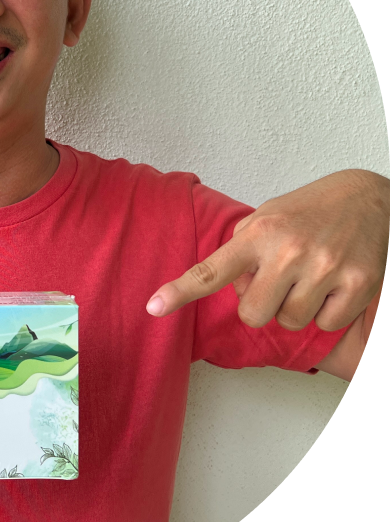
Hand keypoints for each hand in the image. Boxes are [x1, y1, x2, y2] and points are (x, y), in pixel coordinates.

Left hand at [147, 170, 388, 330]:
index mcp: (258, 233)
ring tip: (306, 278)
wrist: (368, 197)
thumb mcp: (265, 217)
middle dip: (259, 305)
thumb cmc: (307, 210)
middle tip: (275, 282)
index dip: (180, 291)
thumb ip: (241, 249)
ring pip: (289, 322)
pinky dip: (325, 313)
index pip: (211, 270)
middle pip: (253, 314)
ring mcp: (325, 268)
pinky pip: (325, 324)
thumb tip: (233, 286)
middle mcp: (288, 250)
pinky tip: (331, 286)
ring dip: (293, 308)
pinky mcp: (358, 283)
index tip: (153, 307)